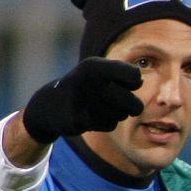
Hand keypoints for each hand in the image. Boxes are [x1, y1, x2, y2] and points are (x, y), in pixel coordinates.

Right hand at [21, 58, 143, 143]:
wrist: (51, 104)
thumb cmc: (85, 85)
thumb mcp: (101, 71)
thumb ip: (124, 72)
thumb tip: (140, 80)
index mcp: (94, 66)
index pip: (134, 76)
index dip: (134, 82)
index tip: (126, 83)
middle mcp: (87, 81)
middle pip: (135, 105)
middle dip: (131, 106)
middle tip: (119, 101)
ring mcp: (82, 103)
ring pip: (121, 115)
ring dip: (116, 113)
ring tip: (100, 106)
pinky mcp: (79, 121)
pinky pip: (110, 125)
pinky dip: (106, 122)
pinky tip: (92, 116)